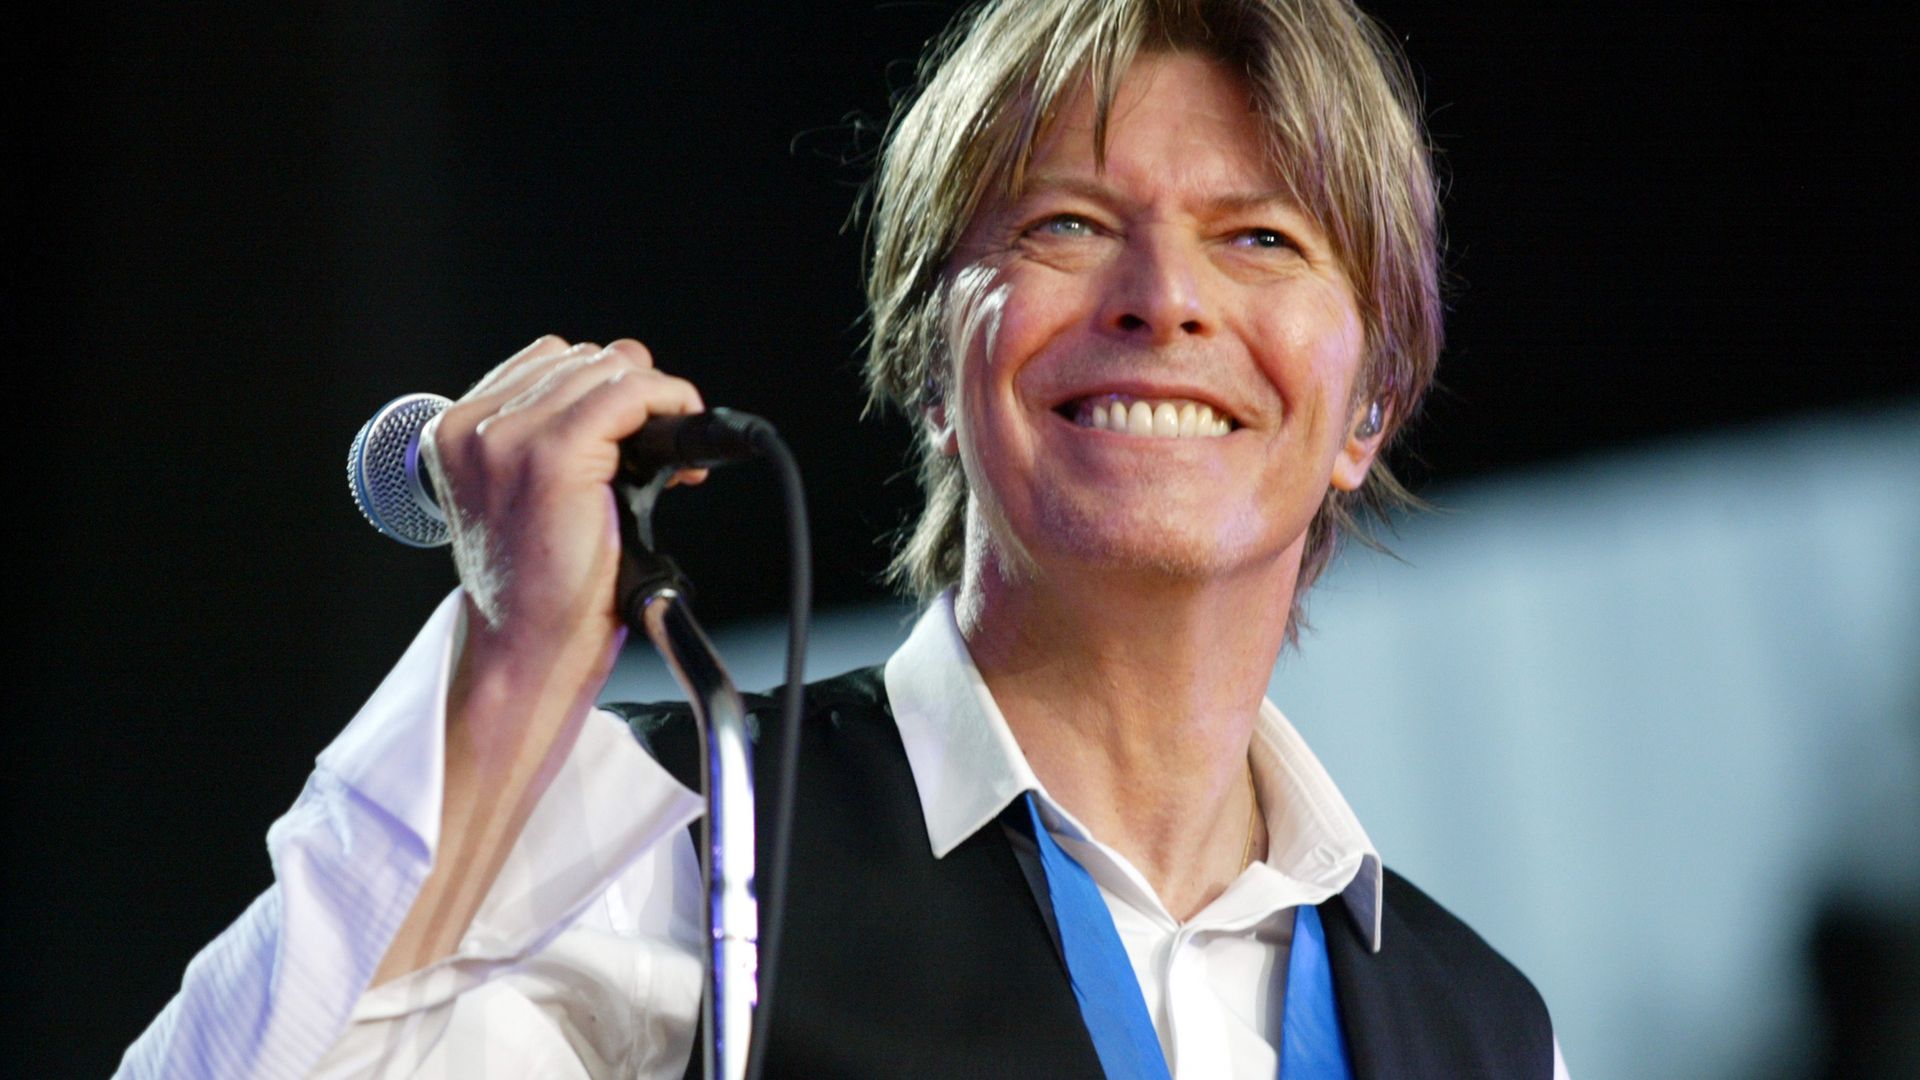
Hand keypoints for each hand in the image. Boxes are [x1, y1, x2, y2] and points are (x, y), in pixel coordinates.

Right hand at [422, 335, 706, 677]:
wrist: (526, 654)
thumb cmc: (535, 591)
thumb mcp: (526, 497)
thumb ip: (552, 436)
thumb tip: (629, 383)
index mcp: (455, 432)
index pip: (547, 361)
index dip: (604, 389)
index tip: (636, 432)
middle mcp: (473, 428)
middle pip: (582, 359)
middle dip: (634, 398)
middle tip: (663, 454)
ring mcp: (509, 438)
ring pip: (609, 370)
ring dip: (656, 404)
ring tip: (672, 462)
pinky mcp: (554, 456)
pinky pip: (631, 394)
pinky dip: (670, 402)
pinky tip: (686, 438)